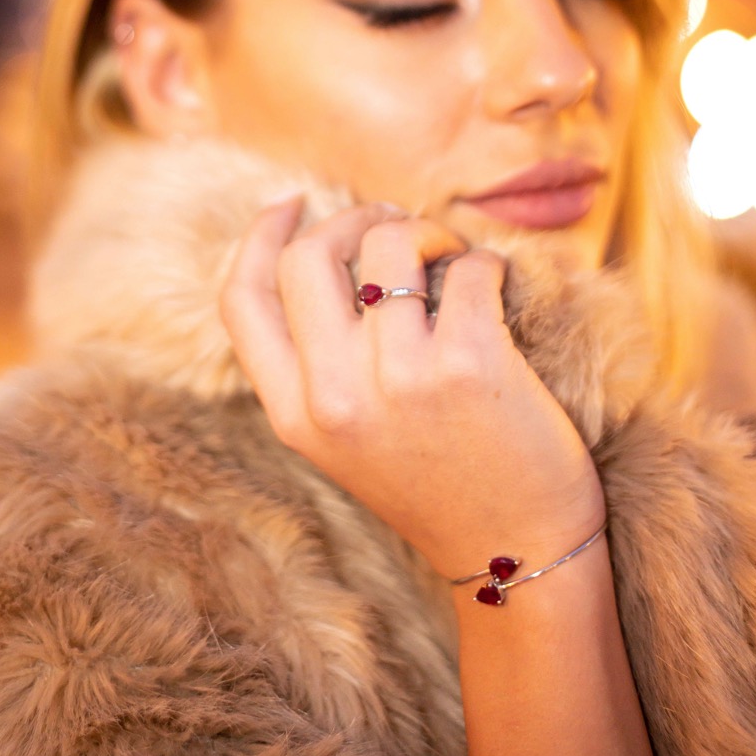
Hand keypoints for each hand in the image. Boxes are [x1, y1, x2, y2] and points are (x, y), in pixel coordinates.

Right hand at [218, 195, 605, 578]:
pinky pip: (469, 265)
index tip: (292, 202)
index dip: (259, 236)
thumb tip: (317, 252)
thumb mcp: (343, 439)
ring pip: (388, 241)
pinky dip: (484, 260)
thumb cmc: (433, 483)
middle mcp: (335, 396)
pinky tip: (492, 284)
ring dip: (424, 229)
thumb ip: (316, 364)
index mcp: (294, 414)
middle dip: (350, 217)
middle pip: (307, 255)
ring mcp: (401, 379)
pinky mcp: (470, 363)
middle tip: (390, 221)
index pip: (241, 299)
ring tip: (448, 254)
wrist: (514, 553)